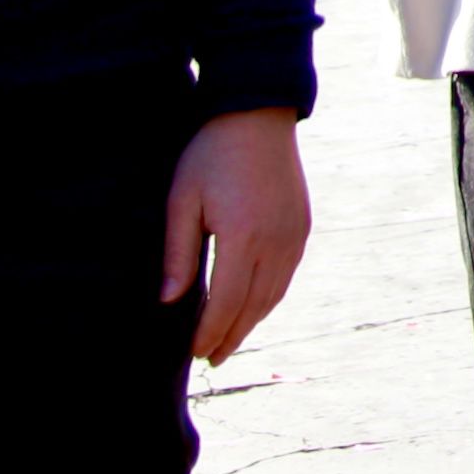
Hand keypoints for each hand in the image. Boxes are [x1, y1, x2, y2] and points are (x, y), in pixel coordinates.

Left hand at [162, 107, 310, 365]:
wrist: (258, 114)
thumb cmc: (211, 154)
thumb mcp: (183, 200)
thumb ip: (178, 253)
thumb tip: (170, 301)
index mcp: (242, 238)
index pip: (225, 304)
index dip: (209, 332)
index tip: (194, 352)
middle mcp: (275, 244)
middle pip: (252, 308)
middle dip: (230, 337)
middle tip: (211, 359)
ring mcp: (293, 237)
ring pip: (273, 297)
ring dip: (251, 323)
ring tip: (229, 341)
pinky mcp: (303, 228)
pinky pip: (286, 276)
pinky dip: (268, 300)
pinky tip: (252, 307)